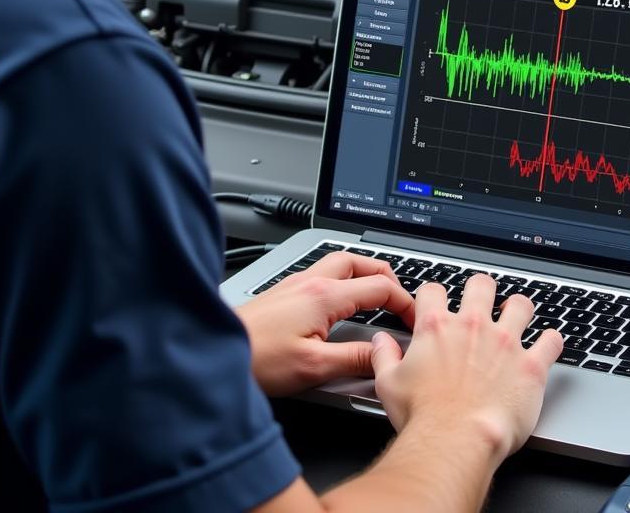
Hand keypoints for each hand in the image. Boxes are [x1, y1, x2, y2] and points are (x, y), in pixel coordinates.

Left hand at [236, 252, 414, 396]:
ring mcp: (295, 283)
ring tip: (375, 291)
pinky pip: (322, 273)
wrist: (215, 351)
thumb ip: (354, 360)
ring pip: (339, 263)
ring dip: (362, 272)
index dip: (404, 301)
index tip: (414, 318)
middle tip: (399, 295)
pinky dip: (342, 279)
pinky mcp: (283, 292)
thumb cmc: (256, 359)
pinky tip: (339, 299)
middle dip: (386, 274)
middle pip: (359, 261)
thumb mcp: (314, 368)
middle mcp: (310, 281)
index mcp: (325, 296)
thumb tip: (382, 357)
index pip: (380, 286)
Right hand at [371, 274, 562, 464]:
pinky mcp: (531, 366)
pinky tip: (549, 342)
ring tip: (517, 314)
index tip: (437, 305)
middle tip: (481, 302)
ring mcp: (505, 343)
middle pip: (481, 285)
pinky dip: (552, 340)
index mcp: (437, 327)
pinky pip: (551, 341)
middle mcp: (472, 327)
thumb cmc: (423, 418)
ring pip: (520, 304)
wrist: (455, 443)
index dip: (434, 296)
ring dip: (519, 308)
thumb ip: (383, 356)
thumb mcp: (387, 384)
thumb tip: (380, 342)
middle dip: (481, 290)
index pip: (434, 290)